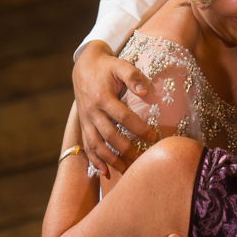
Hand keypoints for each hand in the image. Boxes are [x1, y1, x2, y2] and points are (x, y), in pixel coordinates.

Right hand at [73, 41, 154, 174]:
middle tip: (141, 157)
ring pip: (96, 144)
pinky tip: (103, 171)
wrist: (84, 65)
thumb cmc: (107, 66)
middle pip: (108, 134)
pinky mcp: (83, 124)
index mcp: (102, 97)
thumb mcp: (120, 65)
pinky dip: (94, 159)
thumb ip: (133, 76)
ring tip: (124, 169)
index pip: (122, 117)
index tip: (153, 137)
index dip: (138, 128)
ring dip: (109, 159)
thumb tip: (145, 91)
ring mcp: (85, 119)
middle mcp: (91, 111)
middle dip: (125, 148)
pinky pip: (87, 145)